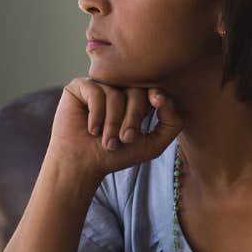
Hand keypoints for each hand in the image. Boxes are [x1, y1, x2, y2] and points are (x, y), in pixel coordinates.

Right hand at [47, 76, 182, 187]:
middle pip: (136, 91)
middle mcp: (117, 89)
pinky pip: (96, 92)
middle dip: (133, 117)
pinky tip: (91, 129)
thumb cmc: (116, 155)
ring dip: (113, 123)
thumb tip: (166, 97)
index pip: (152, 90)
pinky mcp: (79, 87)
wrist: (84, 164)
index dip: (157, 95)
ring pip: (116, 94)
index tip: (158, 102)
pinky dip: (97, 115)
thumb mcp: (153, 144)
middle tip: (125, 139)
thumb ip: (171, 123)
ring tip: (106, 141)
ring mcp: (99, 87)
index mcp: (135, 99)